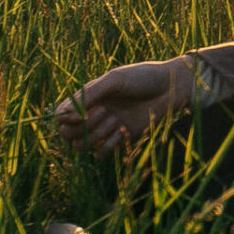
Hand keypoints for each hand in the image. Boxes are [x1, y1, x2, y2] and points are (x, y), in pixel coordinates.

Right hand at [55, 56, 195, 157]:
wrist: (172, 88)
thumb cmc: (144, 78)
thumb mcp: (115, 80)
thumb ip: (89, 95)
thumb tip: (62, 115)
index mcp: (89, 98)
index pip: (61, 115)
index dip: (64, 119)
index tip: (79, 114)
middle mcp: (93, 115)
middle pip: (67, 134)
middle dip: (81, 127)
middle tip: (105, 112)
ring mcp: (105, 130)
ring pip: (82, 146)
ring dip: (96, 135)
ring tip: (116, 119)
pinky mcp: (120, 142)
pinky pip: (101, 155)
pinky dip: (109, 146)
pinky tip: (124, 131)